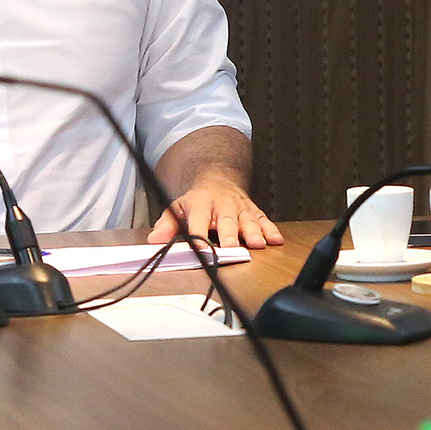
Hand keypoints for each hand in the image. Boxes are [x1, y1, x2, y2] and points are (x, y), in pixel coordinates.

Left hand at [152, 175, 282, 249]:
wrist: (218, 181)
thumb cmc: (197, 202)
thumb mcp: (177, 208)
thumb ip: (167, 224)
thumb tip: (155, 239)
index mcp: (200, 203)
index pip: (198, 220)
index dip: (199, 235)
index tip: (200, 249)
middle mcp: (222, 204)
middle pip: (227, 220)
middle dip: (230, 235)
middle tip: (232, 248)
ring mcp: (240, 208)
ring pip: (248, 220)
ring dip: (253, 233)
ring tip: (257, 244)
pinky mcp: (253, 211)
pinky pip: (263, 220)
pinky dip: (270, 230)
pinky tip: (275, 240)